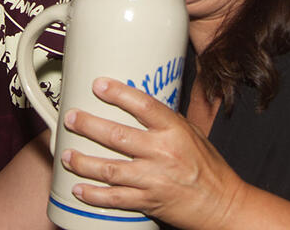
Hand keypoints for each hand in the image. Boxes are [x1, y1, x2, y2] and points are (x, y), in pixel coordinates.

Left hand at [60, 78, 244, 229]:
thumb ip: (164, 121)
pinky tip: (79, 189)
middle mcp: (162, 153)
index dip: (119, 93)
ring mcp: (153, 179)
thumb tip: (136, 104)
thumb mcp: (191, 134)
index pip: (144, 105)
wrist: (222, 205)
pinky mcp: (148, 202)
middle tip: (71, 118)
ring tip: (66, 155)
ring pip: (110, 169)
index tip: (99, 84)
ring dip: (83, 162)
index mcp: (174, 131)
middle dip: (88, 126)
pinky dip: (94, 195)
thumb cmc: (208, 168)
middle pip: (117, 136)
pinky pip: (115, 198)